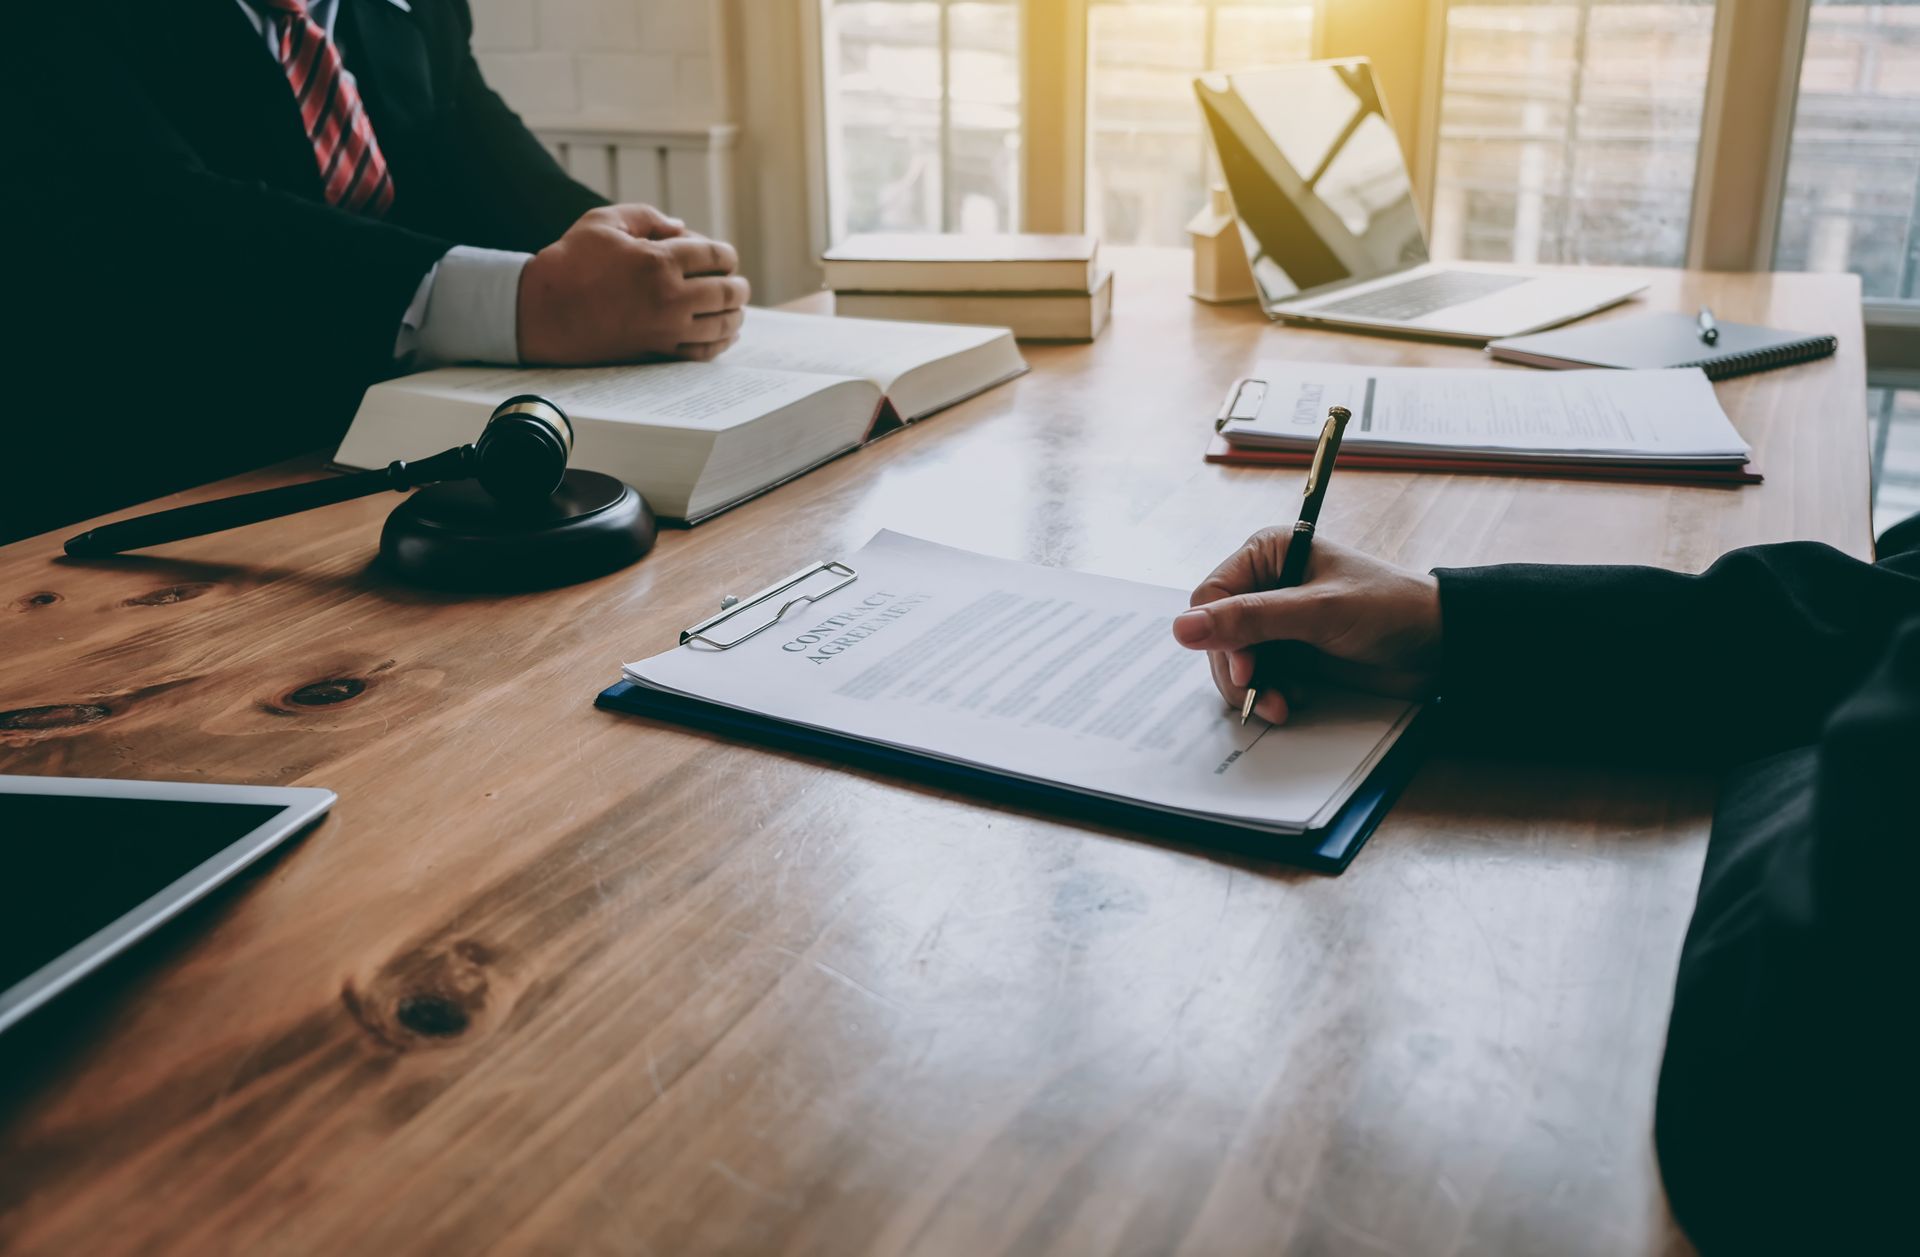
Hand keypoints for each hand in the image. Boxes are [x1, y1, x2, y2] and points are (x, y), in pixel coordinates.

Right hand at [517, 204, 750, 364]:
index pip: (716, 257)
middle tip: (739, 285)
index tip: (725, 258)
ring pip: (722, 325)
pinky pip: (703, 352)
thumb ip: (648, 217)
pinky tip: (726, 334)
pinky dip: (721, 343)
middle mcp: (669, 296)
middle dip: (738, 287)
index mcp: (659, 260)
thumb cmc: (570, 261)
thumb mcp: (605, 221)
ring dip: (736, 315)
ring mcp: (666, 328)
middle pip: (728, 292)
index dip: (726, 255)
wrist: (543, 311)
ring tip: (736, 309)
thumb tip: (682, 228)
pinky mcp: (658, 352)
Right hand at [1171, 529, 1443, 723]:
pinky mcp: (1292, 654)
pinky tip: (1296, 700)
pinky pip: (1258, 679)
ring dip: (1254, 688)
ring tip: (1284, 704)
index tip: (1244, 667)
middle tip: (1264, 694)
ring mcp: (1278, 623)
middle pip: (1217, 635)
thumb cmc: (1390, 610)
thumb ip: (1250, 619)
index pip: (1210, 596)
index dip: (1216, 635)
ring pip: (1234, 662)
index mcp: (1268, 553)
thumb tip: (1181, 629)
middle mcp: (1266, 585)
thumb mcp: (1318, 612)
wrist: (1443, 647)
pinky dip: (1270, 695)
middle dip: (1238, 670)